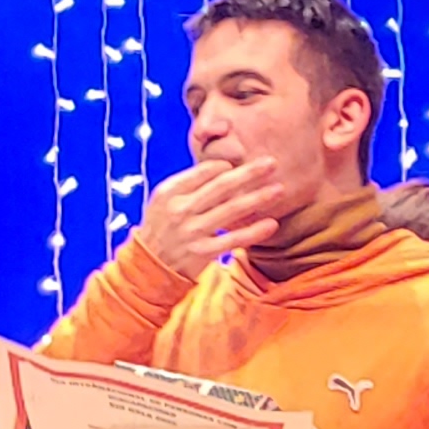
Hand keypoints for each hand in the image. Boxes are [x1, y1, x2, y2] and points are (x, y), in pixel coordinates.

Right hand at [140, 160, 283, 277]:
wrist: (149, 265)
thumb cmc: (163, 226)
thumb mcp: (165, 199)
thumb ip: (190, 183)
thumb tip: (225, 166)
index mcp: (170, 192)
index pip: (204, 172)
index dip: (226, 166)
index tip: (241, 163)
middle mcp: (181, 210)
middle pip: (221, 187)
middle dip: (249, 173)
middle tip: (272, 163)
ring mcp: (192, 232)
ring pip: (231, 211)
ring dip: (258, 198)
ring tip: (279, 190)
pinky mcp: (202, 252)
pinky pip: (233, 240)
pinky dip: (253, 232)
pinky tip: (271, 224)